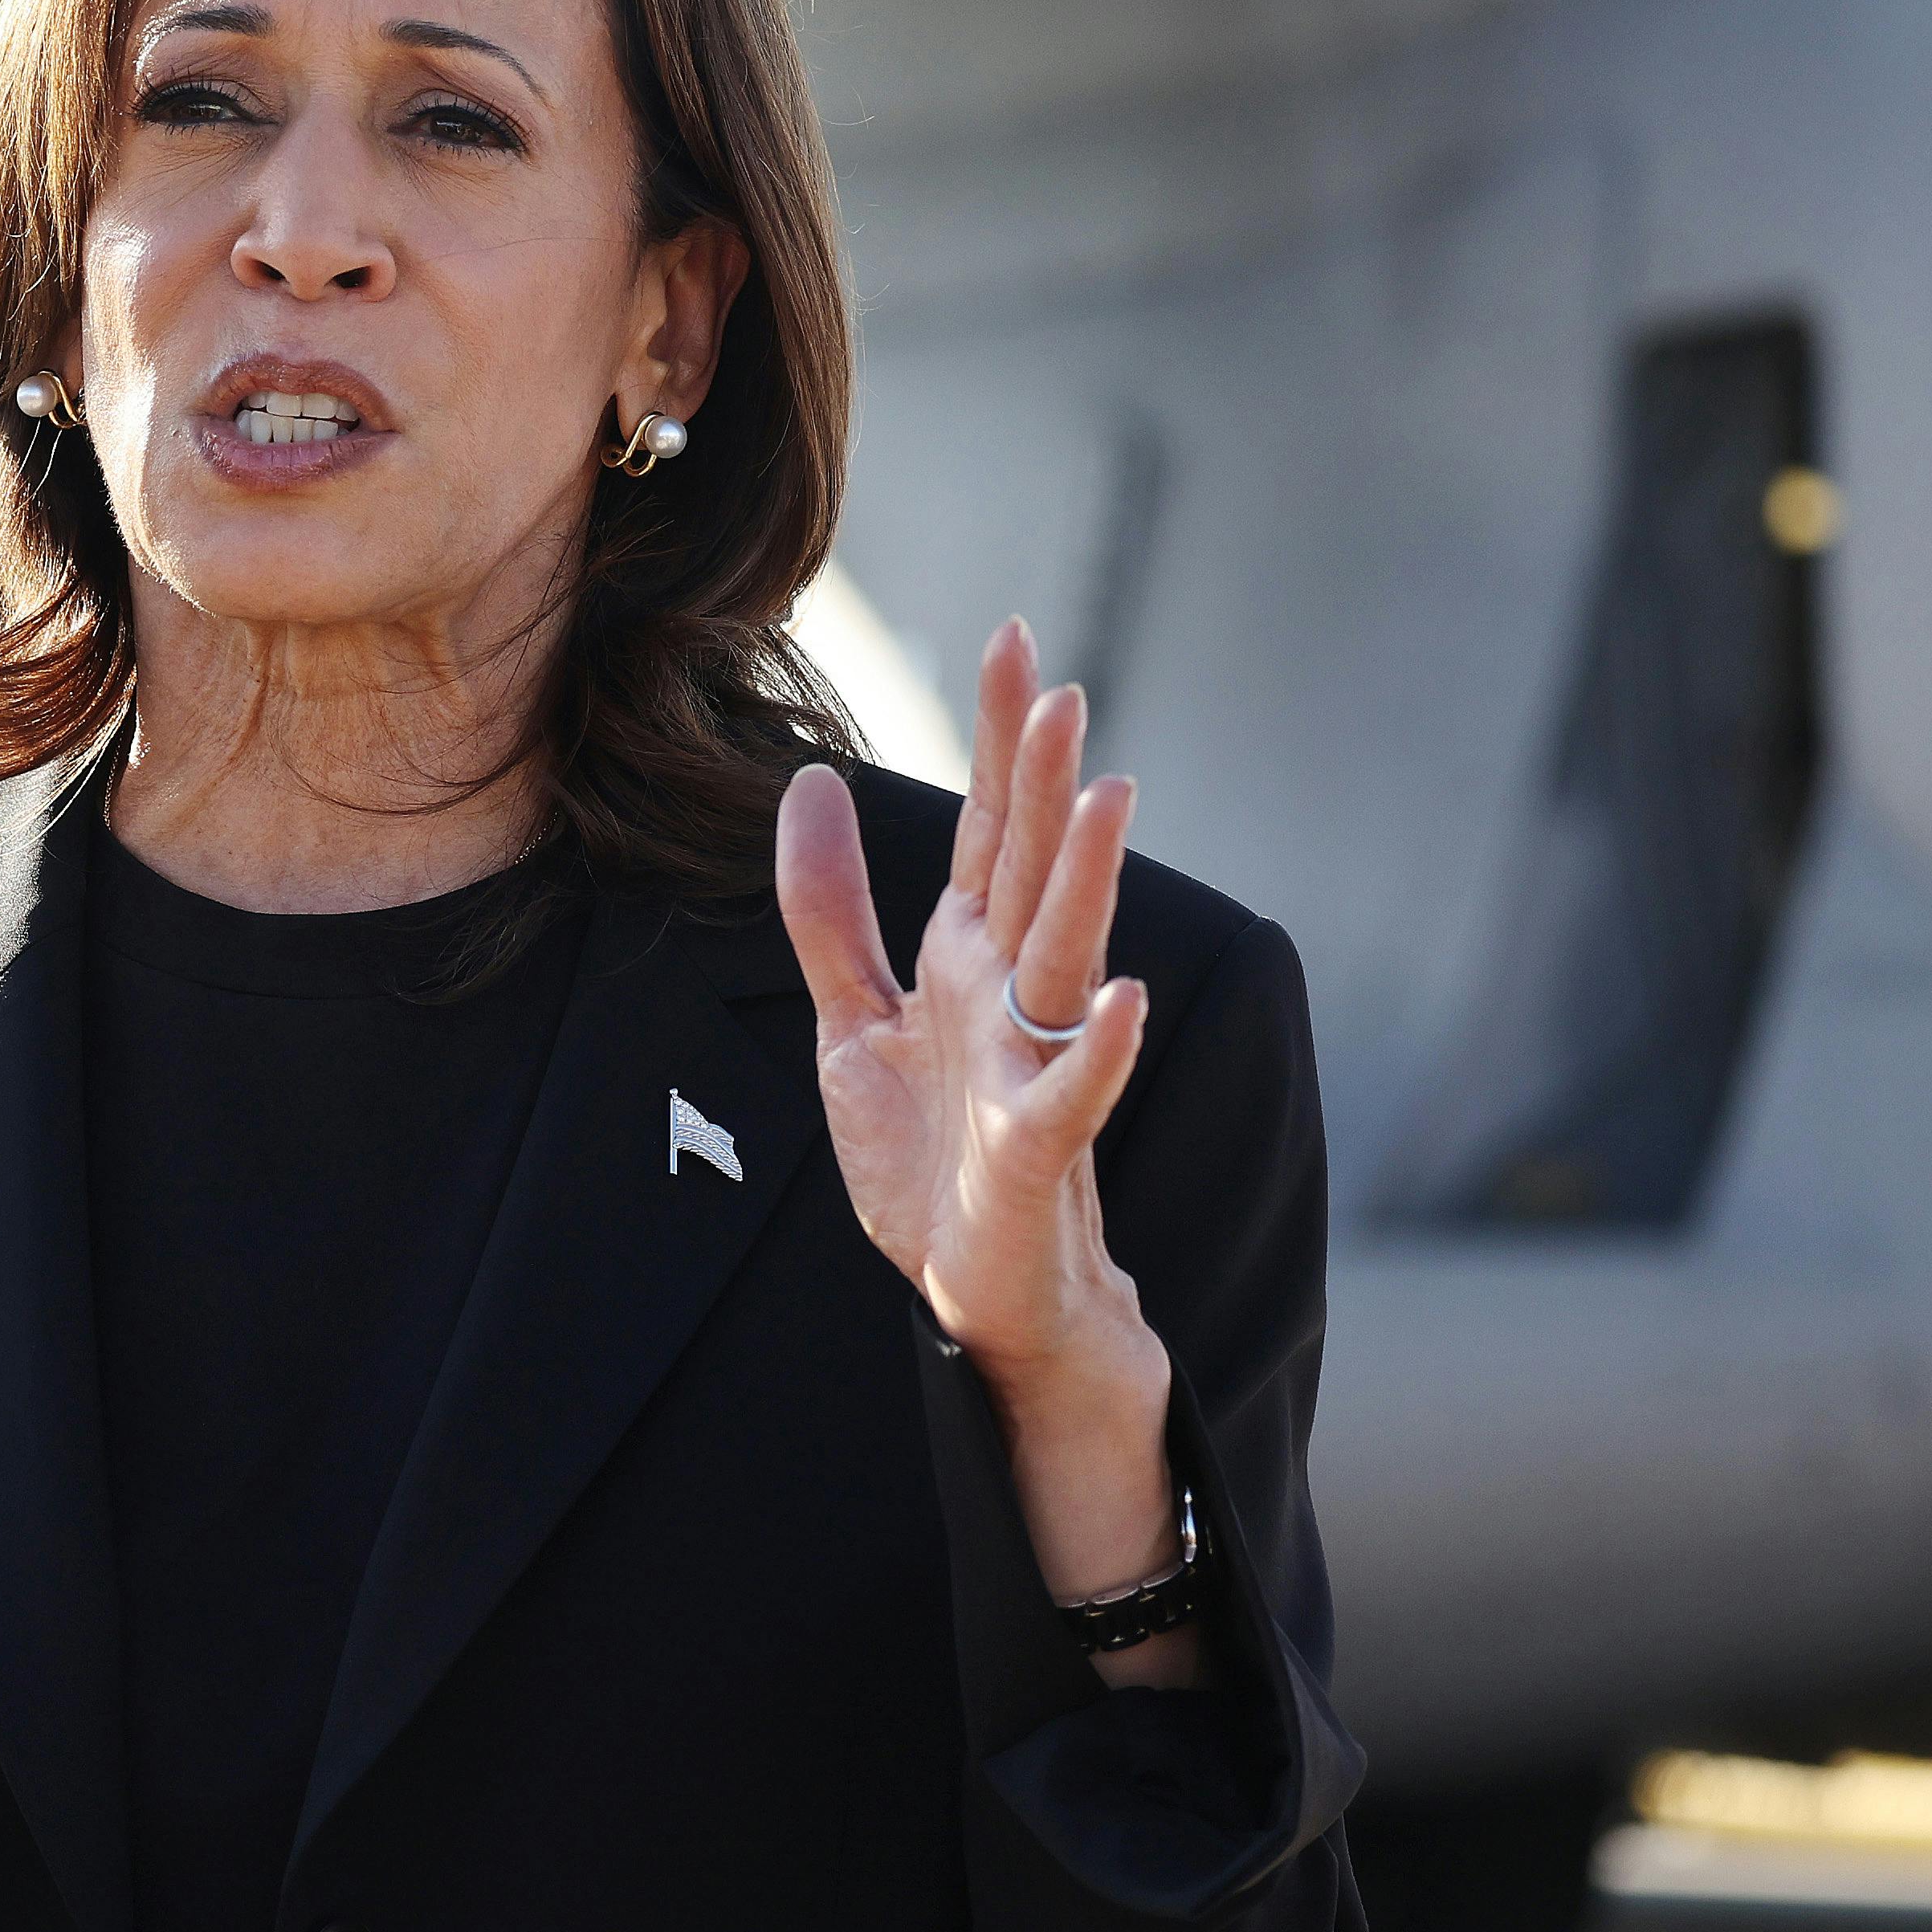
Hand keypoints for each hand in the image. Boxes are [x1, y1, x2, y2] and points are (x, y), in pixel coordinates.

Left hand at [780, 619, 1193, 1670]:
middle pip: (1029, 868)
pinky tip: (1121, 998)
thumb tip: (811, 784)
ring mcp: (1032, 1067)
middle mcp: (1012, 996)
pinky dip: (1097, 1048)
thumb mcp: (852, 1020)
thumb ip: (829, 910)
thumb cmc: (929, 1158)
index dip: (997, 737)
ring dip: (1085, 877)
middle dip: (1041, 778)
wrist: (971, 1291)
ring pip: (1064, 955)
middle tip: (1058, 684)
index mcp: (968, 958)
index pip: (988, 828)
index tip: (1011, 639)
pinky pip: (1072, 1094)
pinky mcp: (1036, 1151)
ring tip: (1108, 792)